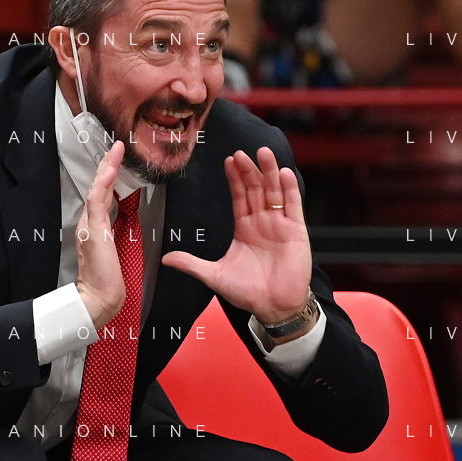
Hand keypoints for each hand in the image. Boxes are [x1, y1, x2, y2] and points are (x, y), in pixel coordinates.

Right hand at [76, 140, 126, 329]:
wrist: (99, 298)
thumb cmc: (108, 281)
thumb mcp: (114, 253)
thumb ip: (114, 238)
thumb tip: (122, 228)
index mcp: (94, 228)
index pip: (102, 196)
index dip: (109, 178)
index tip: (116, 162)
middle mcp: (88, 223)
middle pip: (98, 188)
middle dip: (106, 166)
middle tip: (116, 146)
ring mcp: (89, 225)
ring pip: (97, 189)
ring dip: (107, 167)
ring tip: (116, 148)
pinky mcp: (93, 230)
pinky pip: (97, 200)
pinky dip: (104, 182)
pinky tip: (111, 168)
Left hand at [161, 145, 311, 325]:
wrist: (272, 307)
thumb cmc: (247, 292)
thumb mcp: (214, 275)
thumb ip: (192, 264)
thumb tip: (165, 259)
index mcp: (244, 228)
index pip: (239, 196)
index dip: (235, 179)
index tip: (228, 161)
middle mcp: (262, 222)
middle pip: (255, 189)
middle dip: (248, 171)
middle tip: (241, 154)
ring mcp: (280, 224)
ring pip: (274, 192)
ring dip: (270, 172)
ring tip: (263, 153)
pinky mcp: (296, 231)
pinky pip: (293, 206)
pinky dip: (290, 189)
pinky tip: (284, 173)